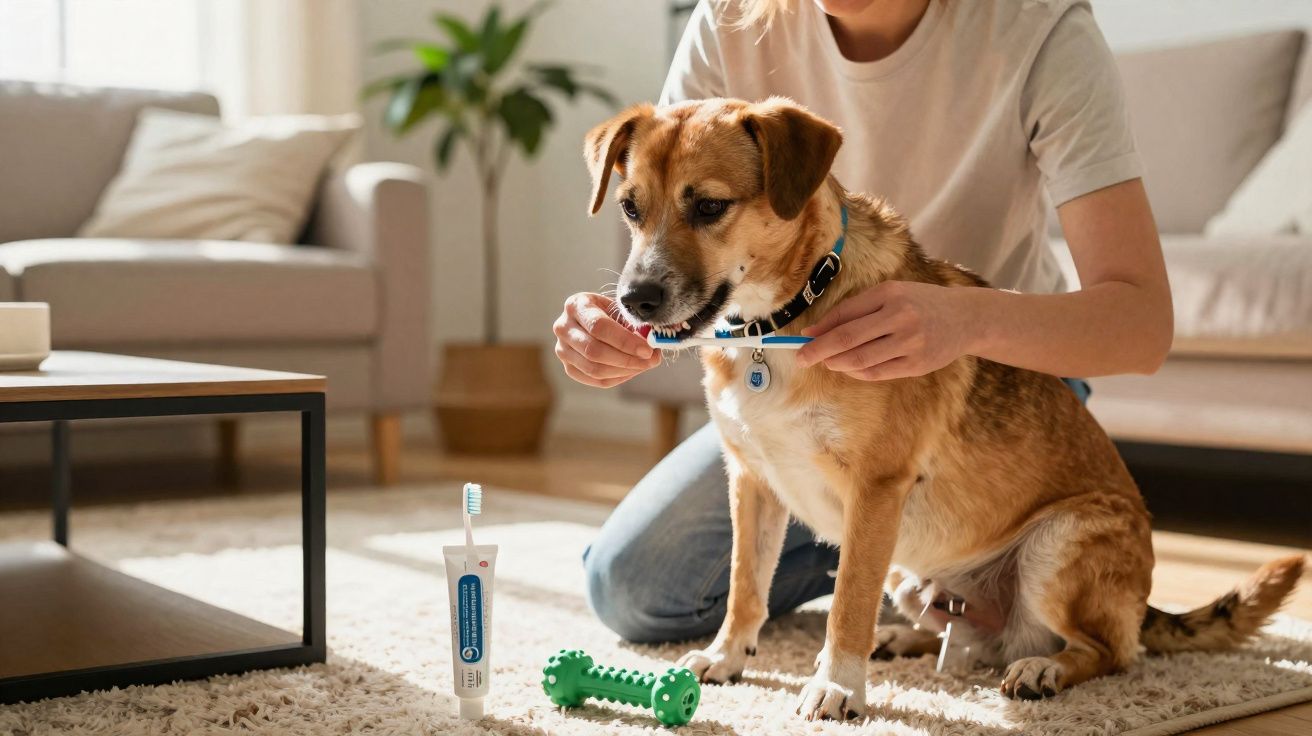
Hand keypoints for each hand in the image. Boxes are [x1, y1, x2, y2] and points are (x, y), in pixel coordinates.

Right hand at [553, 292, 660, 387]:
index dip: (625, 341)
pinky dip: (617, 378)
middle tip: (649, 360)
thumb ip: (634, 325)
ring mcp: (562, 349)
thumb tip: (652, 348)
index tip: (646, 349)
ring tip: (643, 365)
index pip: (599, 327)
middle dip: (626, 359)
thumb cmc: (609, 311)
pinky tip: (631, 370)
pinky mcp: (569, 367)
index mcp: (576, 305)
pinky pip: (594, 380)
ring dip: (624, 370)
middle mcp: (563, 327)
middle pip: (594, 351)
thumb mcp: (619, 309)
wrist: (592, 317)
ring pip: (594, 369)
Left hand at [795, 281, 971, 380]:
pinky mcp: (917, 364)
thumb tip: (815, 331)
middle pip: (847, 339)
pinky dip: (856, 372)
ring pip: (859, 360)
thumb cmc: (920, 304)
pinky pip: (876, 372)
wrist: (966, 318)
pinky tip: (849, 367)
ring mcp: (910, 342)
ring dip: (836, 363)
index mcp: (890, 294)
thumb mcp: (891, 295)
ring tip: (826, 362)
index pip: (845, 314)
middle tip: (801, 357)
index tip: (803, 337)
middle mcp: (900, 317)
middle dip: (818, 350)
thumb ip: (855, 310)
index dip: (820, 329)